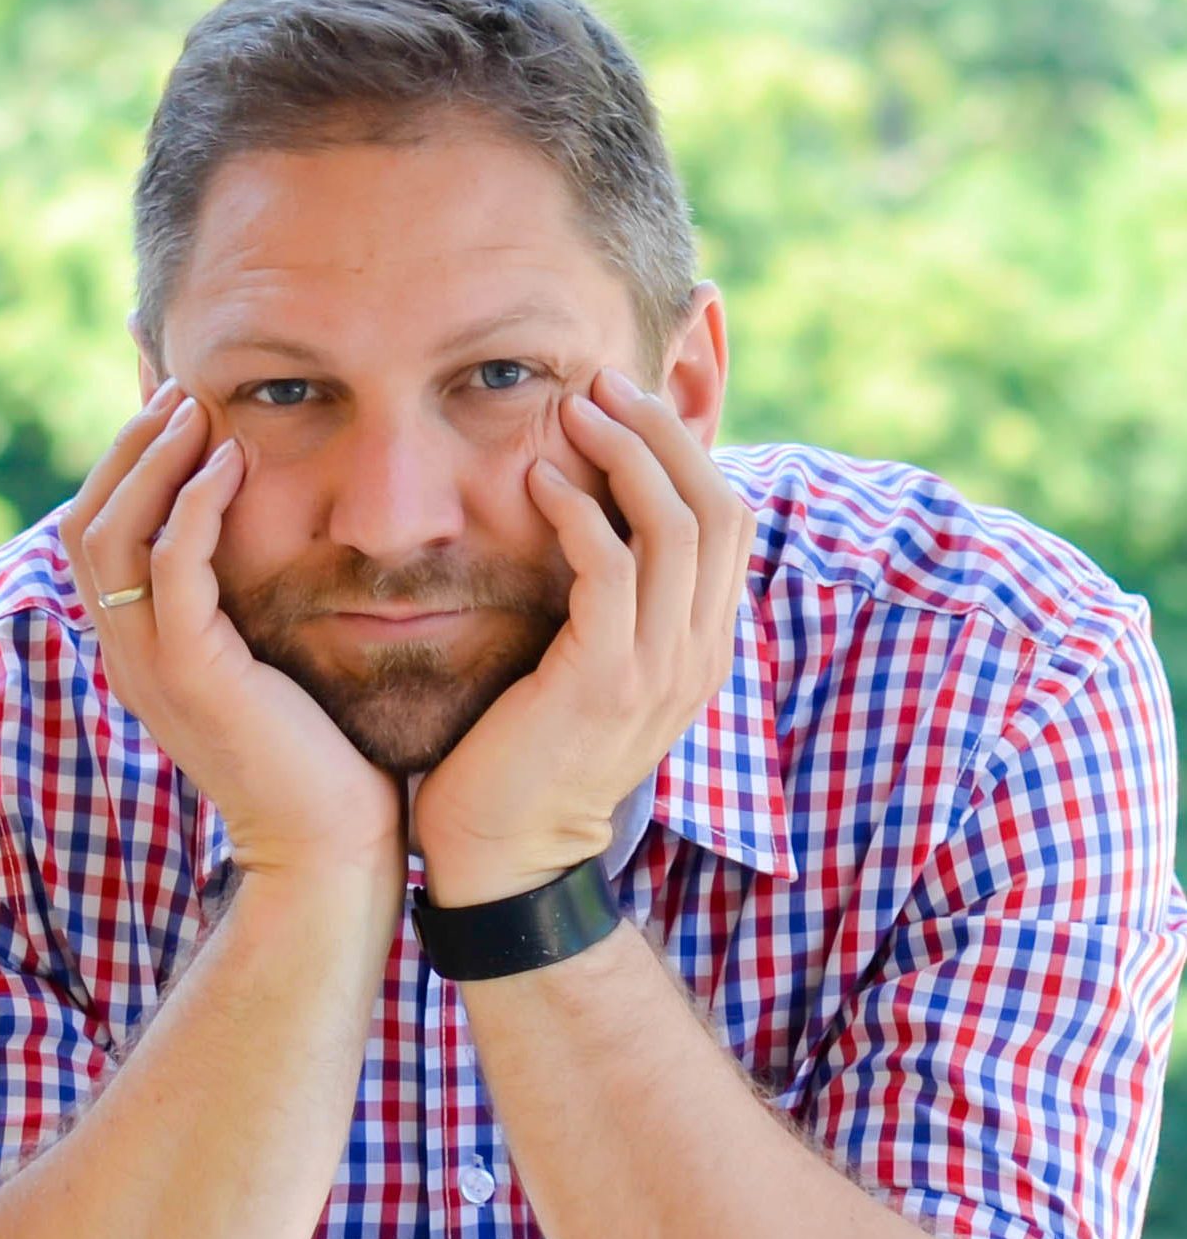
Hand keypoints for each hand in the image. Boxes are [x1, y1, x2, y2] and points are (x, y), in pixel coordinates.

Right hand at [59, 382, 406, 891]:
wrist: (332, 848)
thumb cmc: (324, 758)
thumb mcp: (275, 668)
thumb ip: (256, 609)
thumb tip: (288, 543)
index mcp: (143, 652)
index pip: (99, 538)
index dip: (124, 466)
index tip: (172, 406)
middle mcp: (131, 656)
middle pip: (87, 525)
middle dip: (126, 449)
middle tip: (177, 388)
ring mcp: (153, 667)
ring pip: (112, 538)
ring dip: (151, 462)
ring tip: (196, 407)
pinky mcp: (194, 675)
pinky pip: (170, 570)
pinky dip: (192, 506)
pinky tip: (232, 460)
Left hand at [412, 365, 756, 903]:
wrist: (508, 856)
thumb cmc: (529, 752)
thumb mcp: (591, 667)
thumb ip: (611, 603)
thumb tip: (590, 516)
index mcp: (701, 647)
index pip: (730, 521)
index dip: (686, 450)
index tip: (625, 402)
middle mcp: (697, 654)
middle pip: (718, 508)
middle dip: (663, 432)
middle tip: (602, 382)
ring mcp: (658, 670)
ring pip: (675, 527)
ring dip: (624, 454)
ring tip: (574, 408)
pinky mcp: (603, 681)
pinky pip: (609, 571)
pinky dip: (579, 512)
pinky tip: (539, 480)